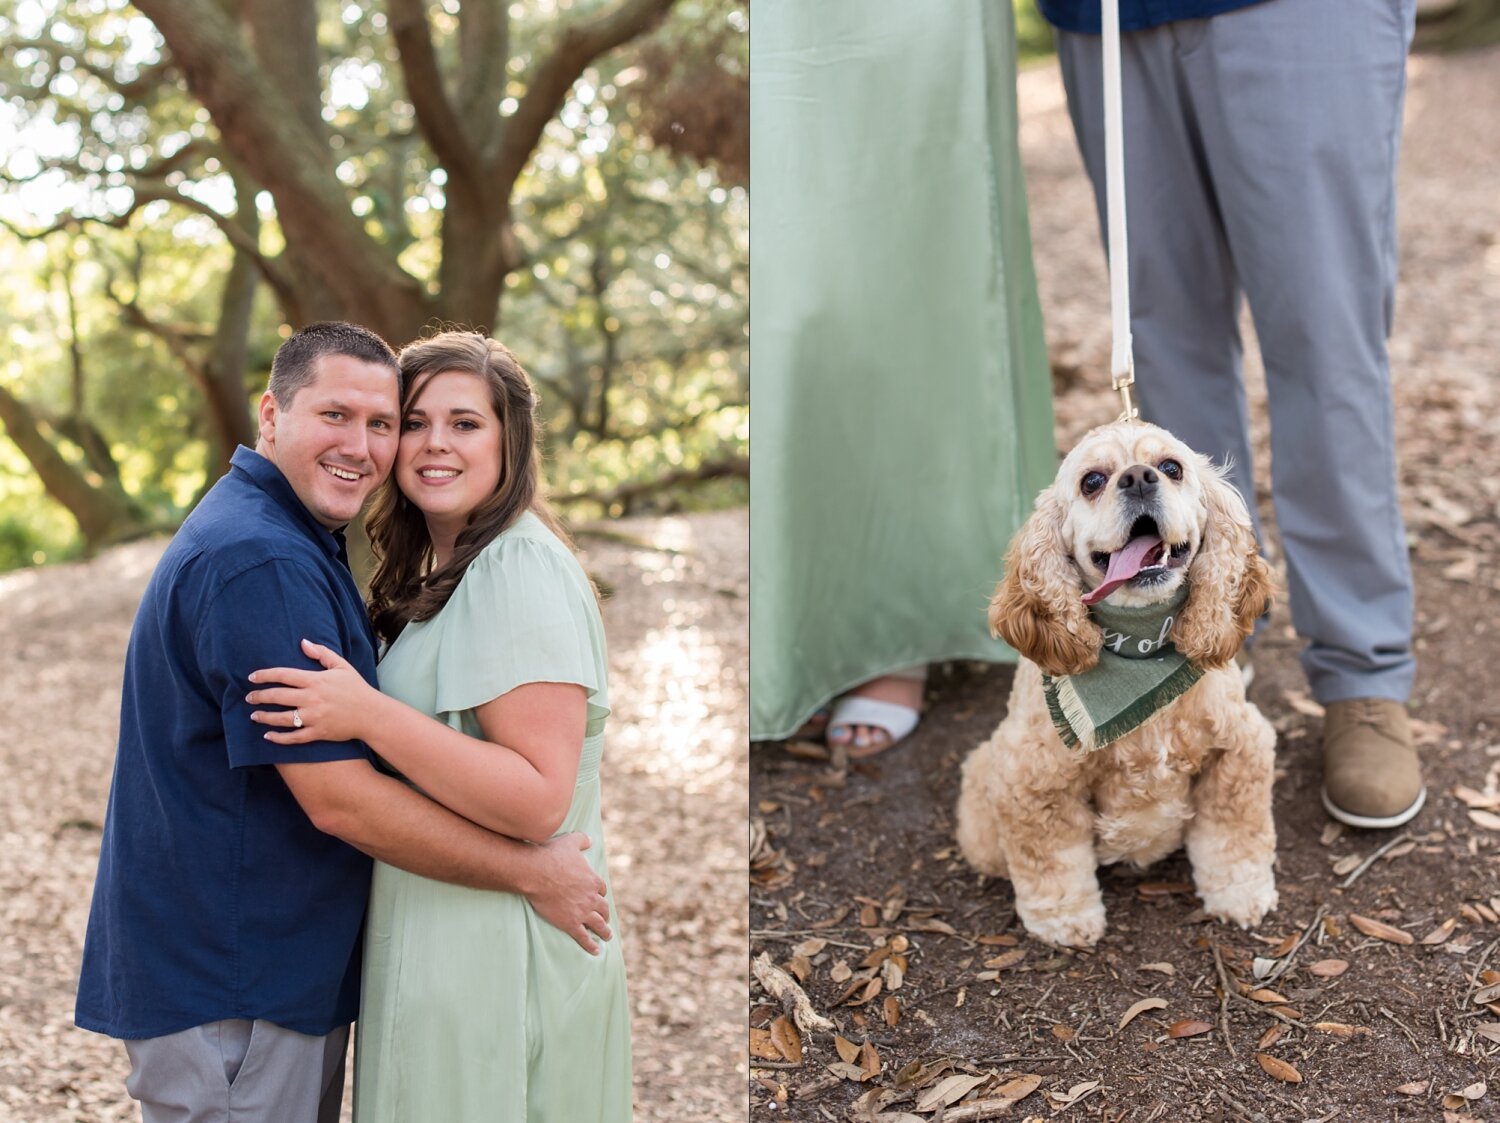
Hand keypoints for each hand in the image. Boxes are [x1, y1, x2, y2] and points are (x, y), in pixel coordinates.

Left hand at [248, 638, 375, 743]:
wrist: (371, 714)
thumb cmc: (356, 688)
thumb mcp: (342, 666)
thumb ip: (322, 653)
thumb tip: (303, 642)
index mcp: (316, 680)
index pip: (283, 675)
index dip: (264, 675)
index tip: (252, 678)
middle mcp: (312, 698)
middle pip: (277, 696)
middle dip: (259, 697)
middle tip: (249, 697)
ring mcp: (314, 717)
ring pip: (281, 718)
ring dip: (264, 717)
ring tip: (254, 715)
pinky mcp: (318, 733)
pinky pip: (293, 737)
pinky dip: (278, 737)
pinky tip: (268, 735)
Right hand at [528, 832, 611, 954]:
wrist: (536, 872)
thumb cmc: (552, 855)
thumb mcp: (570, 842)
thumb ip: (582, 840)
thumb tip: (590, 839)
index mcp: (592, 880)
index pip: (601, 889)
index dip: (599, 894)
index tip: (598, 897)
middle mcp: (591, 897)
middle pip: (603, 908)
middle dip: (605, 914)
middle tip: (605, 920)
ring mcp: (582, 911)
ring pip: (598, 924)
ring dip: (604, 931)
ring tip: (607, 936)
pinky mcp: (570, 923)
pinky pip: (584, 937)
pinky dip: (591, 945)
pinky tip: (596, 950)